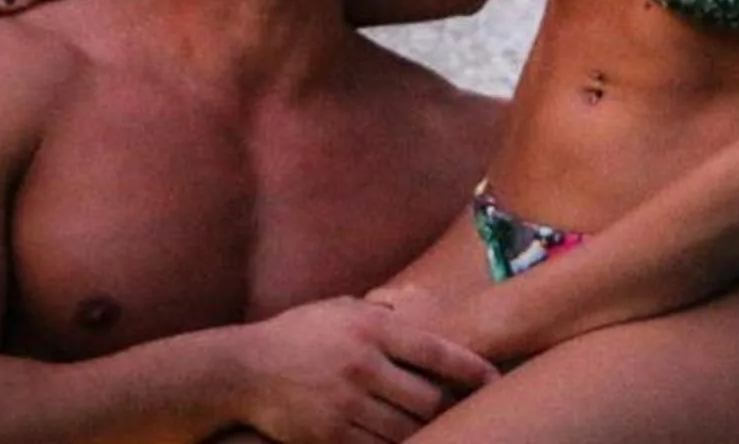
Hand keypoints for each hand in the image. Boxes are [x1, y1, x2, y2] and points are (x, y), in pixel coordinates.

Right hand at [234, 297, 496, 443]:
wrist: (245, 370)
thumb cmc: (298, 333)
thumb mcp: (341, 308)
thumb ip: (380, 313)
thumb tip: (418, 311)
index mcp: (371, 329)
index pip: (436, 352)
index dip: (471, 369)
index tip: (493, 379)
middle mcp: (364, 367)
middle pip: (428, 398)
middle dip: (446, 405)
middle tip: (456, 406)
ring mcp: (348, 404)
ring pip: (407, 428)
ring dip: (422, 428)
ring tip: (430, 422)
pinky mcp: (332, 434)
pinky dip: (393, 443)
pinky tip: (396, 435)